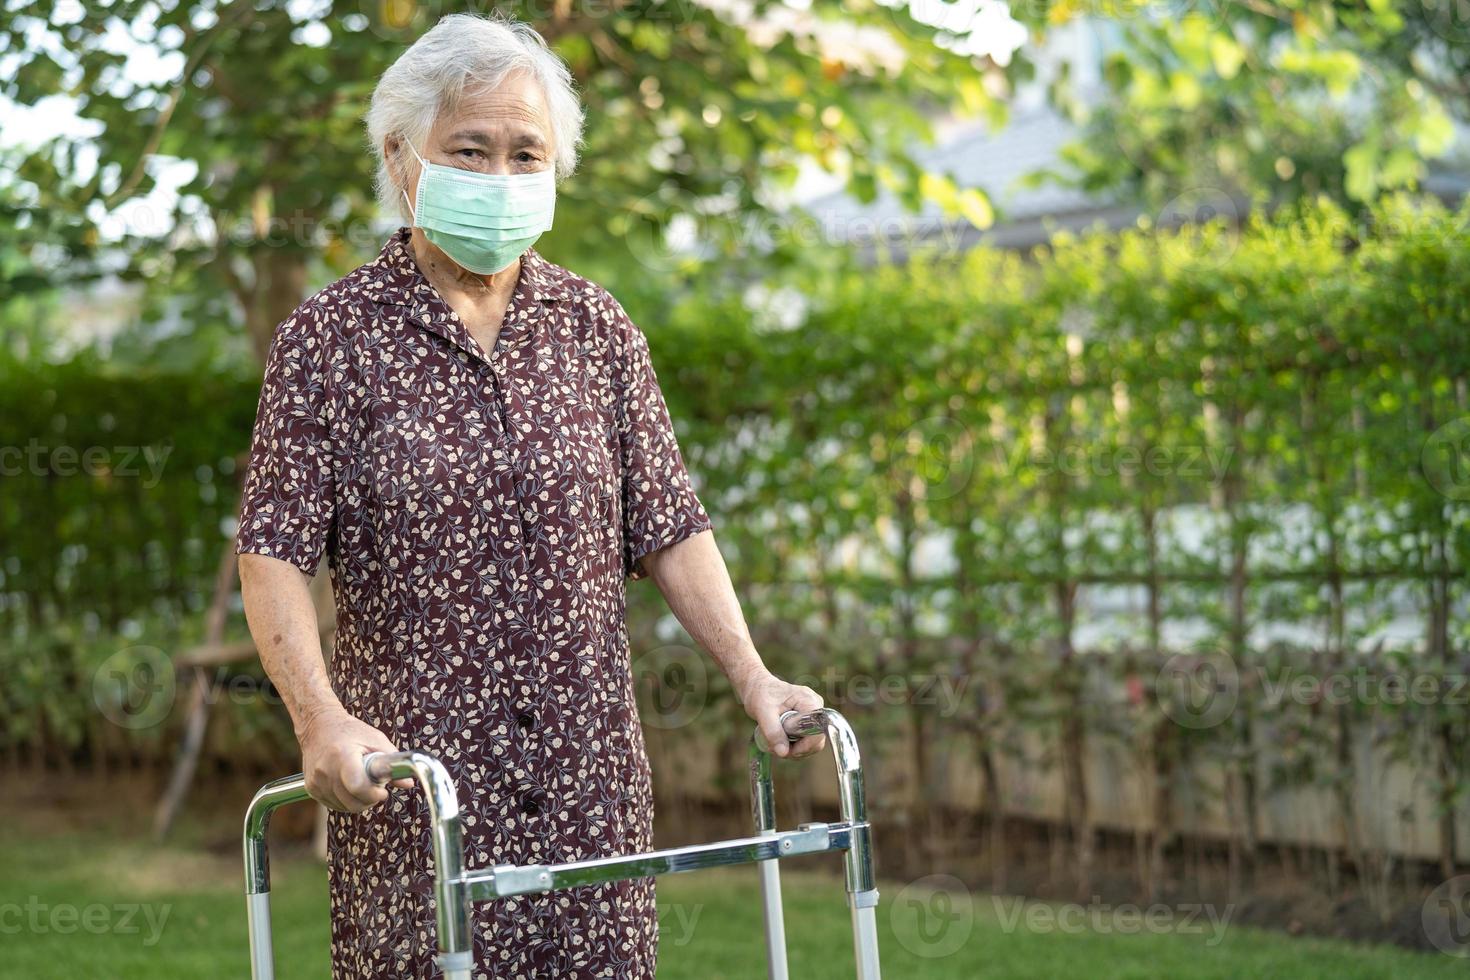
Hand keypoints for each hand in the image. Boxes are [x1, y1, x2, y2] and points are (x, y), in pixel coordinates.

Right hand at [297, 706, 411, 811]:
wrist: (318, 727)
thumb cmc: (350, 731)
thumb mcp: (375, 740)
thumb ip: (392, 762)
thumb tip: (408, 783)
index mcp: (343, 755)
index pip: (357, 786)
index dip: (374, 793)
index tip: (383, 790)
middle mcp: (326, 770)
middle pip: (352, 802)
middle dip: (370, 799)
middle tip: (377, 788)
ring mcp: (316, 781)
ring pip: (344, 807)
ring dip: (358, 801)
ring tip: (363, 783)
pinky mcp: (311, 789)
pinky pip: (334, 805)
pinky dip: (346, 800)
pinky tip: (350, 786)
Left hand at [737, 669, 825, 758]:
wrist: (757, 687)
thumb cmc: (760, 694)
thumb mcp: (763, 712)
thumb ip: (773, 732)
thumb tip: (783, 753)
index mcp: (809, 700)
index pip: (818, 730)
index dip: (805, 745)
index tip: (787, 750)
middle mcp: (816, 707)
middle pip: (816, 739)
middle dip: (797, 749)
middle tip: (776, 748)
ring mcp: (813, 714)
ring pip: (811, 743)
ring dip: (794, 749)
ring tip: (775, 744)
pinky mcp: (808, 721)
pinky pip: (806, 740)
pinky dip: (793, 746)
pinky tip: (779, 741)